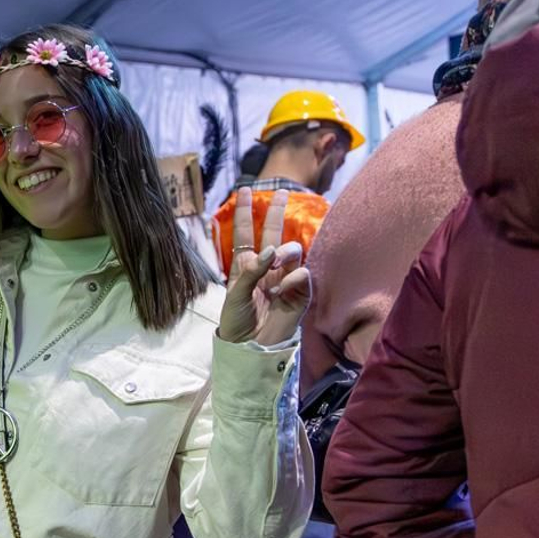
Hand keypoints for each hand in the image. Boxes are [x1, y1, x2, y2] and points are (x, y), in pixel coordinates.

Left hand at [217, 188, 311, 345]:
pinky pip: (302, 274)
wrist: (250, 348)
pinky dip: (292, 277)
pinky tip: (281, 291)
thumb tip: (271, 250)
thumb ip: (251, 271)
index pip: (246, 234)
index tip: (245, 190)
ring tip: (276, 264)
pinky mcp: (300, 293)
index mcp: (246, 266)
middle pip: (274, 234)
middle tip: (281, 192)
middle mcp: (267, 269)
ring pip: (293, 251)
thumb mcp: (235, 294)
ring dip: (286, 252)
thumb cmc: (237, 322)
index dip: (247, 212)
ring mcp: (284, 279)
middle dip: (277, 213)